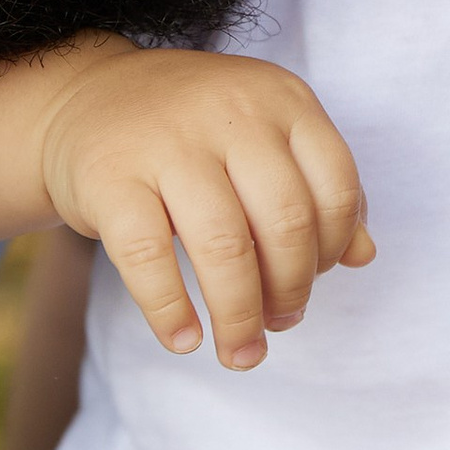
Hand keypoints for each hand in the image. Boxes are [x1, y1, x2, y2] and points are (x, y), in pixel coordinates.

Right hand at [37, 47, 372, 367]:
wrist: (85, 98)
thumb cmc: (194, 131)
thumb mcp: (264, 137)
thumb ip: (317, 188)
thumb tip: (364, 256)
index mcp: (282, 98)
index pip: (336, 185)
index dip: (332, 248)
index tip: (312, 282)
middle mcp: (231, 112)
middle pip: (287, 222)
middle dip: (291, 291)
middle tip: (279, 323)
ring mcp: (167, 142)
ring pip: (224, 247)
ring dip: (239, 317)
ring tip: (241, 352)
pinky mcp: (109, 176)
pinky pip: (147, 258)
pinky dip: (170, 311)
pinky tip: (184, 338)